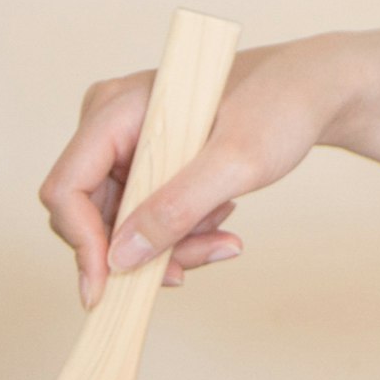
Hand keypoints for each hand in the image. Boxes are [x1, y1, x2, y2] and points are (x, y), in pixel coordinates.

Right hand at [39, 37, 358, 305]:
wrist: (313, 89)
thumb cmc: (280, 106)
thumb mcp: (235, 162)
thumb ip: (176, 209)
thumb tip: (120, 260)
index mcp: (116, 108)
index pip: (66, 188)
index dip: (82, 243)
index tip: (109, 290)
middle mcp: (110, 124)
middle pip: (93, 214)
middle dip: (143, 249)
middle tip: (195, 265)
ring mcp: (127, 144)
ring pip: (123, 223)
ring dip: (172, 243)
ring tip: (225, 237)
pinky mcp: (147, 161)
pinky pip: (145, 215)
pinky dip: (182, 230)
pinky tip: (221, 217)